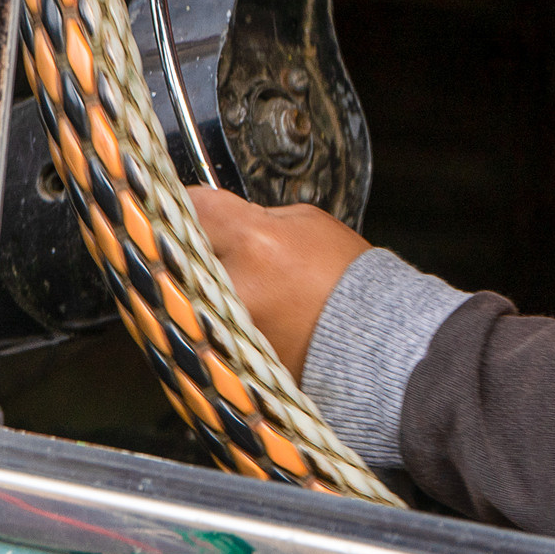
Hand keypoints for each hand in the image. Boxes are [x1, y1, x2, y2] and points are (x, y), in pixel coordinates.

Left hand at [189, 187, 371, 378]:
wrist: (373, 340)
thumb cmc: (349, 280)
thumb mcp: (309, 223)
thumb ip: (258, 218)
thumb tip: (225, 218)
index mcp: (254, 242)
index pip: (194, 206)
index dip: (189, 200)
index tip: (188, 203)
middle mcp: (233, 284)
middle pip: (181, 251)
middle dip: (193, 245)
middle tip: (210, 243)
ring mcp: (226, 324)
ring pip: (188, 290)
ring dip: (201, 283)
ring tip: (238, 282)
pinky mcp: (227, 353)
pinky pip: (204, 323)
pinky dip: (214, 316)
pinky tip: (244, 310)